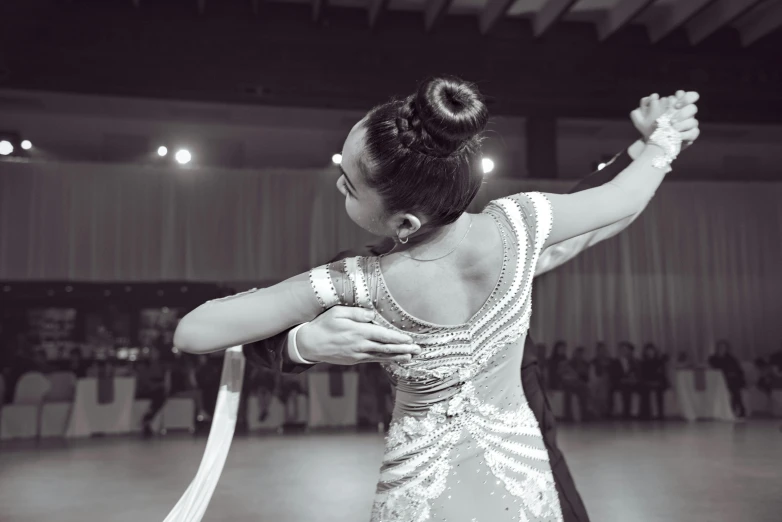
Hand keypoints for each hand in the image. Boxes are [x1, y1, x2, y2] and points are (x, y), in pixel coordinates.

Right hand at [296, 306, 420, 364]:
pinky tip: (395, 359)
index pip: (383, 336)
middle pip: (386, 348)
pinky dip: (386, 360)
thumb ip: (357, 313)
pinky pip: (374, 360)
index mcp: (358, 332)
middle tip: (418, 350)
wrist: (309, 344)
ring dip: (398, 357)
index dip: (398, 339)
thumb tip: (373, 315)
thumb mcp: (338, 312)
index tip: (410, 339)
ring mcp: (357, 355)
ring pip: (382, 356)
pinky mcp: (354, 360)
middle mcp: (360, 345)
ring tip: (411, 357)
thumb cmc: (324, 324)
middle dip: (404, 349)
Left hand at [631, 91, 699, 149]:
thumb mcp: (644, 116)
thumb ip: (645, 104)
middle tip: (671, 120)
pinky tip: (677, 136)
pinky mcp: (691, 134)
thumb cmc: (651, 126)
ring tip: (672, 128)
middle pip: (693, 108)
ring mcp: (690, 124)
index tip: (676, 105)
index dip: (686, 98)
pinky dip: (686, 135)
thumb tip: (650, 97)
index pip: (691, 96)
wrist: (656, 142)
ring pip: (694, 121)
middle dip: (683, 113)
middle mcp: (686, 114)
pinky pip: (694, 133)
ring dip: (683, 124)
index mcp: (678, 106)